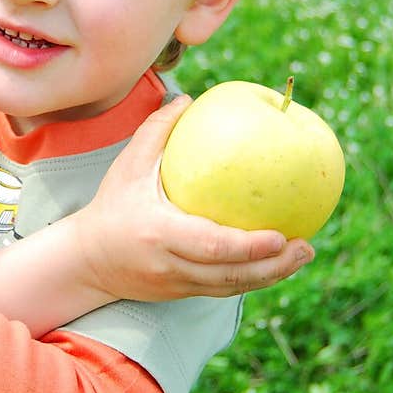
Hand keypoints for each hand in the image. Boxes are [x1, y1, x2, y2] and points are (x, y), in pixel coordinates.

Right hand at [71, 97, 314, 302]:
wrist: (86, 260)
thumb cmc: (111, 206)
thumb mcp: (127, 166)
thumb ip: (157, 131)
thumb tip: (190, 99)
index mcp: (158, 233)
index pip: (210, 246)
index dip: (247, 247)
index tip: (280, 235)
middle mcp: (170, 265)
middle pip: (230, 275)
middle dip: (273, 266)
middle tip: (307, 245)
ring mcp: (177, 284)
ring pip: (231, 287)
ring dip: (271, 275)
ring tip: (303, 254)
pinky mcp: (181, 294)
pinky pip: (224, 288)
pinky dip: (254, 278)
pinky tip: (278, 262)